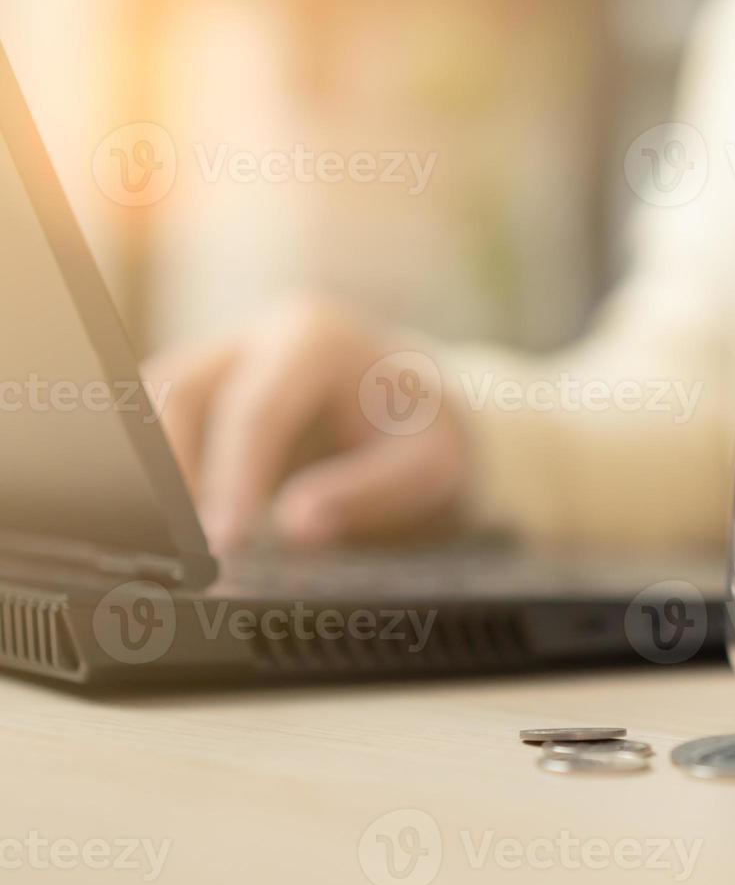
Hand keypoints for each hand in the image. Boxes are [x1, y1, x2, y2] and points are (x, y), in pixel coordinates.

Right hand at [144, 297, 470, 551]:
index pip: (255, 411)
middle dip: (175, 473)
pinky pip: (162, 424)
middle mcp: (259, 336)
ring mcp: (226, 357)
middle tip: (187, 549)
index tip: (224, 543)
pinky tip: (176, 530)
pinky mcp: (208, 391)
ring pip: (157, 405)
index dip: (233, 480)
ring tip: (177, 546)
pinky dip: (162, 474)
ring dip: (157, 474)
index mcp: (315, 338)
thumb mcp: (428, 465)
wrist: (428, 414)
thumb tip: (296, 526)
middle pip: (181, 394)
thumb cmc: (426, 436)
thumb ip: (368, 491)